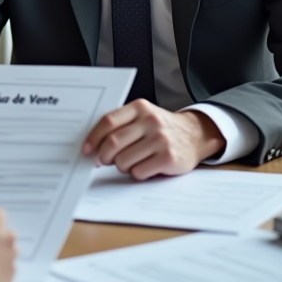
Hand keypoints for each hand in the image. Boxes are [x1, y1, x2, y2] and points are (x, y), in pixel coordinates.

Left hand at [81, 100, 225, 179]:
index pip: (108, 122)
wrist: (195, 135)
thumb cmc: (161, 129)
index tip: (86, 150)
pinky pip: (139, 171)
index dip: (93, 138)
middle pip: (113, 142)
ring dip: (121, 166)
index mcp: (140, 108)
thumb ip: (122, 124)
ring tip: (130, 162)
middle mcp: (151, 121)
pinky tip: (145, 167)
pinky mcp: (169, 158)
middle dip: (103, 156)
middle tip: (103, 161)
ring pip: (124, 160)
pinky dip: (136, 173)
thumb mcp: (143, 117)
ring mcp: (161, 139)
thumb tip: (93, 145)